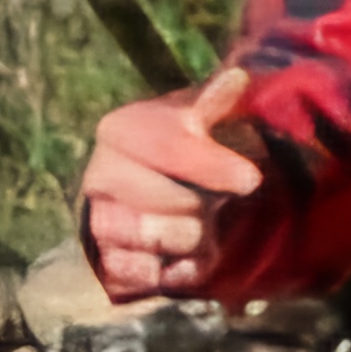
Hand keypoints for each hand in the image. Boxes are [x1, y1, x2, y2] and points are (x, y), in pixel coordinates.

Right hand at [81, 65, 264, 302]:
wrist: (150, 203)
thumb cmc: (183, 157)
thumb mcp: (197, 123)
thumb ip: (213, 104)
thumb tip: (237, 78)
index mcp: (122, 130)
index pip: (167, 144)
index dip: (210, 163)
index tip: (251, 180)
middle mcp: (101, 174)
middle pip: (172, 200)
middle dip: (202, 206)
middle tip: (208, 204)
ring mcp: (100, 220)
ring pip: (159, 238)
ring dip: (193, 239)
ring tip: (198, 229)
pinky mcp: (107, 263)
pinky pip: (146, 274)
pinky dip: (175, 271)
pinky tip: (182, 258)